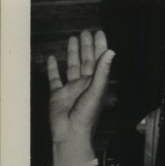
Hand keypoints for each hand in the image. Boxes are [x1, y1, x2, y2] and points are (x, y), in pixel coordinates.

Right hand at [47, 30, 114, 165]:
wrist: (71, 132)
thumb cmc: (86, 115)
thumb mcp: (97, 91)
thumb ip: (102, 71)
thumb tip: (111, 52)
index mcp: (96, 83)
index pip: (99, 60)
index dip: (100, 47)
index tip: (99, 33)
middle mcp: (85, 84)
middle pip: (86, 61)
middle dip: (87, 46)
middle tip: (86, 32)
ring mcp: (71, 88)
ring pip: (72, 66)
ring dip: (73, 53)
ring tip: (73, 39)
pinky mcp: (58, 94)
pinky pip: (55, 78)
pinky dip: (53, 68)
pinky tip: (53, 58)